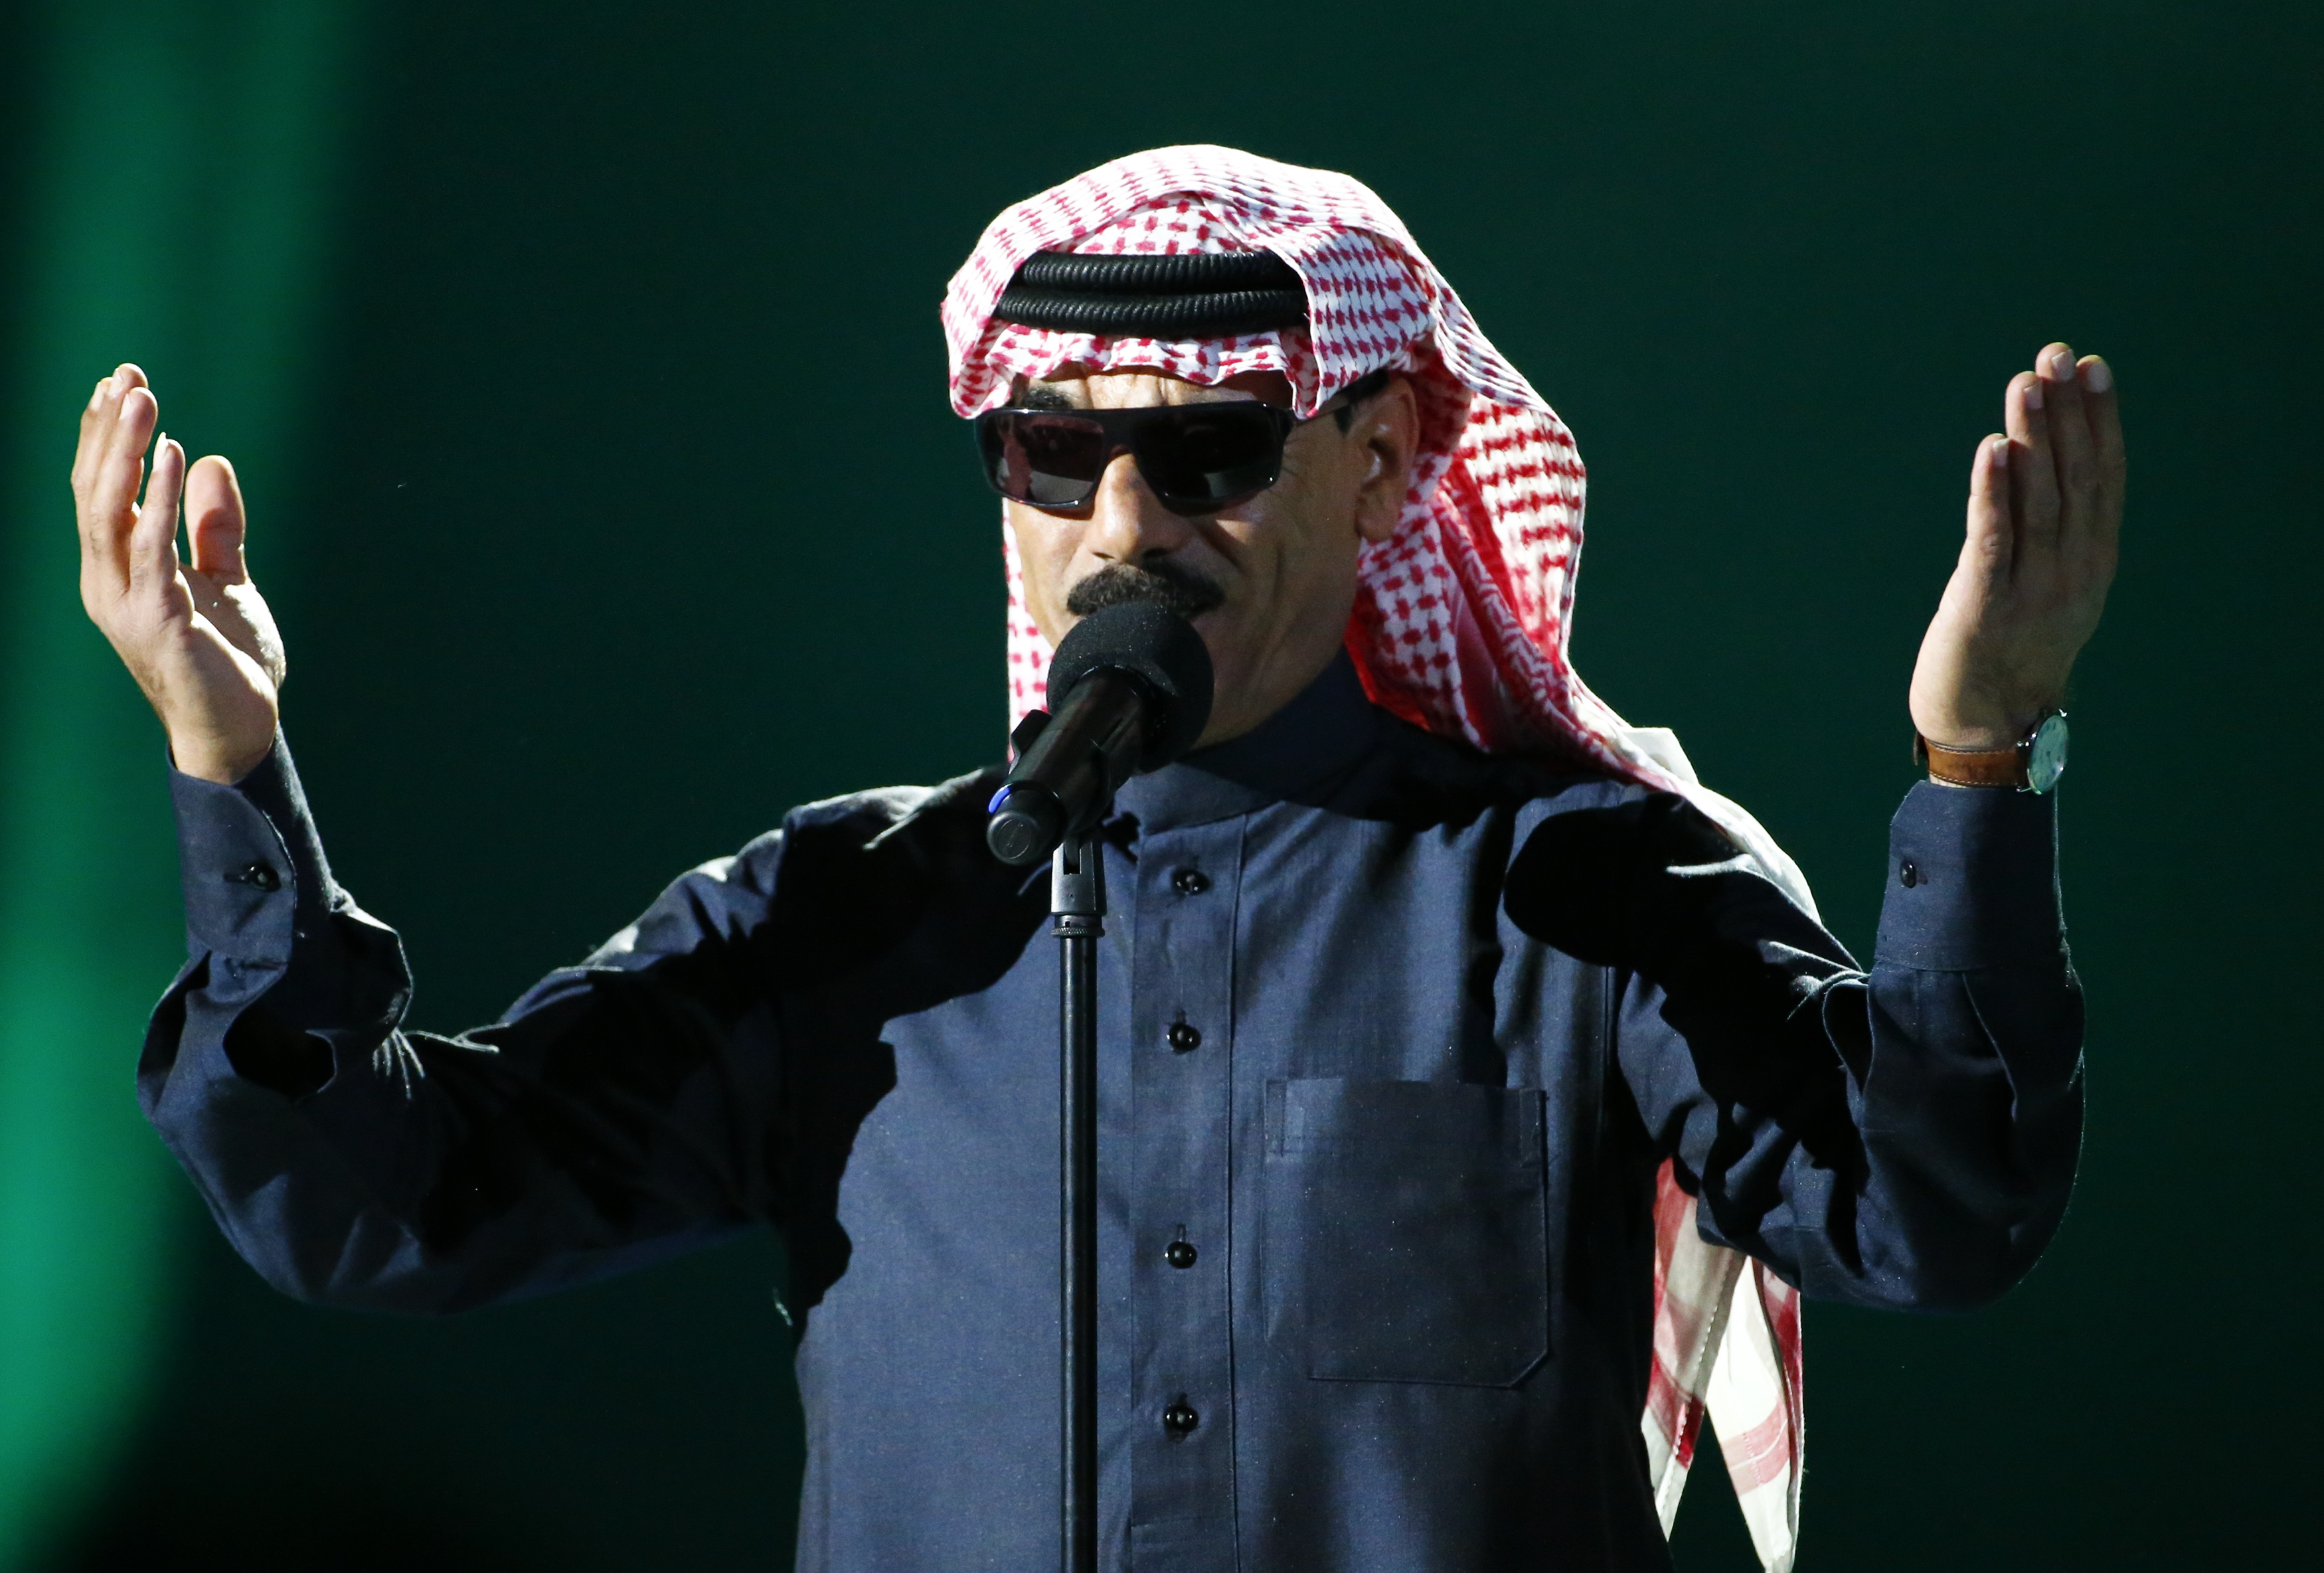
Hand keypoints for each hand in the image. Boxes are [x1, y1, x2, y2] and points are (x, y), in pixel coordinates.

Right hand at [74, 365, 284, 783]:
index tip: (118, 384)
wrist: (239, 731)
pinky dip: (160, 499)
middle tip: (129, 375)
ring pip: (109, 511)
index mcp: (117, 571)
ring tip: (143, 399)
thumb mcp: (223, 581)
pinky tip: (174, 457)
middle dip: (109, 430)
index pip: (99, 490)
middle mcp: (106, 581)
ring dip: (125, 452)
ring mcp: (125, 602)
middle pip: (94, 490)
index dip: (104, 437)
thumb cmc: (225, 662)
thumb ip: (214, 528)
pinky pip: (153, 549)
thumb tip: (210, 461)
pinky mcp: (158, 620)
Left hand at [1909, 342, 2123, 750]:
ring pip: (2039, 500)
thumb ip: (2049, 532)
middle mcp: (2073, 572)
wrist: (1987, 728)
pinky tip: (1992, 448)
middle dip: (2067, 413)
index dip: (2099, 418)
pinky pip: (1993, 540)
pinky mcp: (1985, 607)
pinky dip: (1993, 492)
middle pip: (2076, 477)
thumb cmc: (2008, 651)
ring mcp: (2034, 591)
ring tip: (2025, 385)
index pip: (2105, 476)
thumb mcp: (2046, 585)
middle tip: (2055, 354)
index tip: (2090, 365)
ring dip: (2033, 438)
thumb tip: (2035, 458)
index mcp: (2093, 562)